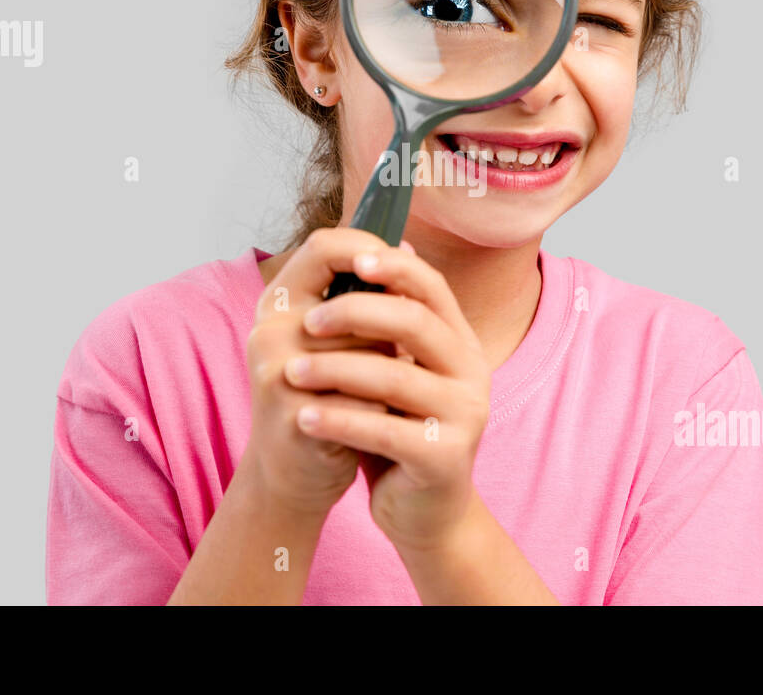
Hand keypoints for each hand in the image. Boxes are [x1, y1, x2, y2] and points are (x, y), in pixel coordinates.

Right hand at [242, 228, 396, 517]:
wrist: (292, 477)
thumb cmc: (326, 399)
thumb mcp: (340, 341)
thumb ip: (368, 299)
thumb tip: (409, 250)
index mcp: (280, 303)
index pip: (323, 246)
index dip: (368, 248)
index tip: (400, 266)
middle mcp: (269, 331)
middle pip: (357, 304)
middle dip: (387, 332)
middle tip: (398, 353)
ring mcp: (277, 375)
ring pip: (367, 354)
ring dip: (389, 373)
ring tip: (386, 394)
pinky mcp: (294, 419)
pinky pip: (367, 404)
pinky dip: (383, 416)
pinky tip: (375, 427)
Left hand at [285, 236, 491, 552]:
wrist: (424, 511)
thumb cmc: (400, 429)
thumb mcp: (394, 368)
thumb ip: (387, 322)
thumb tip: (372, 251)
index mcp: (460, 340)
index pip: (432, 286)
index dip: (394, 266)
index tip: (352, 260)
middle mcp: (471, 371)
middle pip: (415, 321)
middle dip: (355, 313)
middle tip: (307, 323)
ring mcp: (465, 414)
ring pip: (396, 376)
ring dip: (335, 370)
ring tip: (291, 373)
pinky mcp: (446, 457)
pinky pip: (387, 430)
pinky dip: (341, 420)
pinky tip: (305, 417)